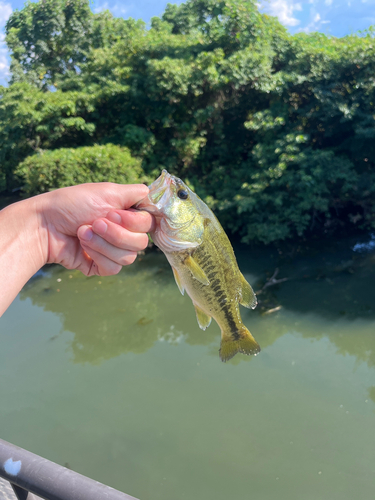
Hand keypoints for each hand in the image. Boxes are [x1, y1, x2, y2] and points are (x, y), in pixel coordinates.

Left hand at [39, 183, 153, 275]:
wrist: (44, 226)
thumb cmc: (71, 204)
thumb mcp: (108, 191)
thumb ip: (137, 193)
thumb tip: (155, 195)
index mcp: (126, 214)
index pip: (149, 223)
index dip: (135, 221)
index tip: (114, 213)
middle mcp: (122, 232)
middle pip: (142, 242)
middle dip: (116, 233)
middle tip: (95, 222)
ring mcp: (112, 250)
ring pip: (129, 257)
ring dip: (103, 243)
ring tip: (83, 232)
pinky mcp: (101, 265)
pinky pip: (114, 268)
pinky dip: (98, 255)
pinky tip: (83, 246)